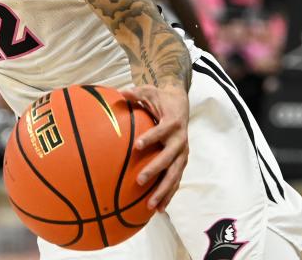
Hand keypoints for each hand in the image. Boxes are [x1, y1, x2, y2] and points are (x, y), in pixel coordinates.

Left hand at [120, 83, 189, 211]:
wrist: (181, 104)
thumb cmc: (161, 98)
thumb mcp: (149, 91)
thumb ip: (135, 93)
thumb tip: (119, 92)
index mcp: (173, 123)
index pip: (162, 131)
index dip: (151, 138)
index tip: (137, 146)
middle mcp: (181, 140)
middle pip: (170, 158)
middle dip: (155, 170)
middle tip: (140, 180)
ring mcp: (183, 153)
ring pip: (174, 175)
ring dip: (163, 190)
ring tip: (151, 205)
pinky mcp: (181, 162)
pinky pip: (175, 181)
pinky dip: (168, 195)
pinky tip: (158, 210)